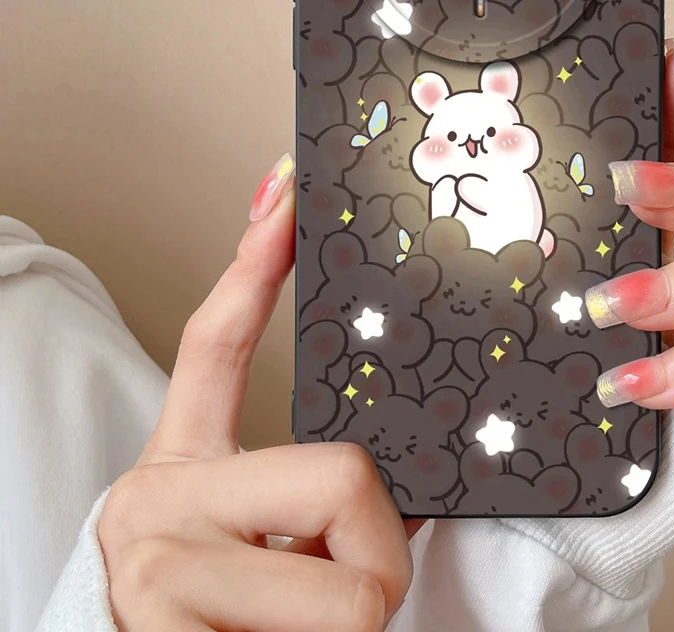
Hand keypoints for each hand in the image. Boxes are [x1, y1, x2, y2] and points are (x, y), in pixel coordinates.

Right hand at [98, 154, 413, 631]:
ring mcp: (153, 564)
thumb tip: (417, 479)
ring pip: (352, 582)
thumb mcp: (273, 550)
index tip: (284, 191)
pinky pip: (328, 631)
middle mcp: (152, 502)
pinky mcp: (162, 626)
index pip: (212, 344)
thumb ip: (324, 501)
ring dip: (358, 621)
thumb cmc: (236, 628)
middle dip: (378, 549)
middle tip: (341, 593)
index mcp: (181, 468)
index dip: (255, 265)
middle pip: (344, 473)